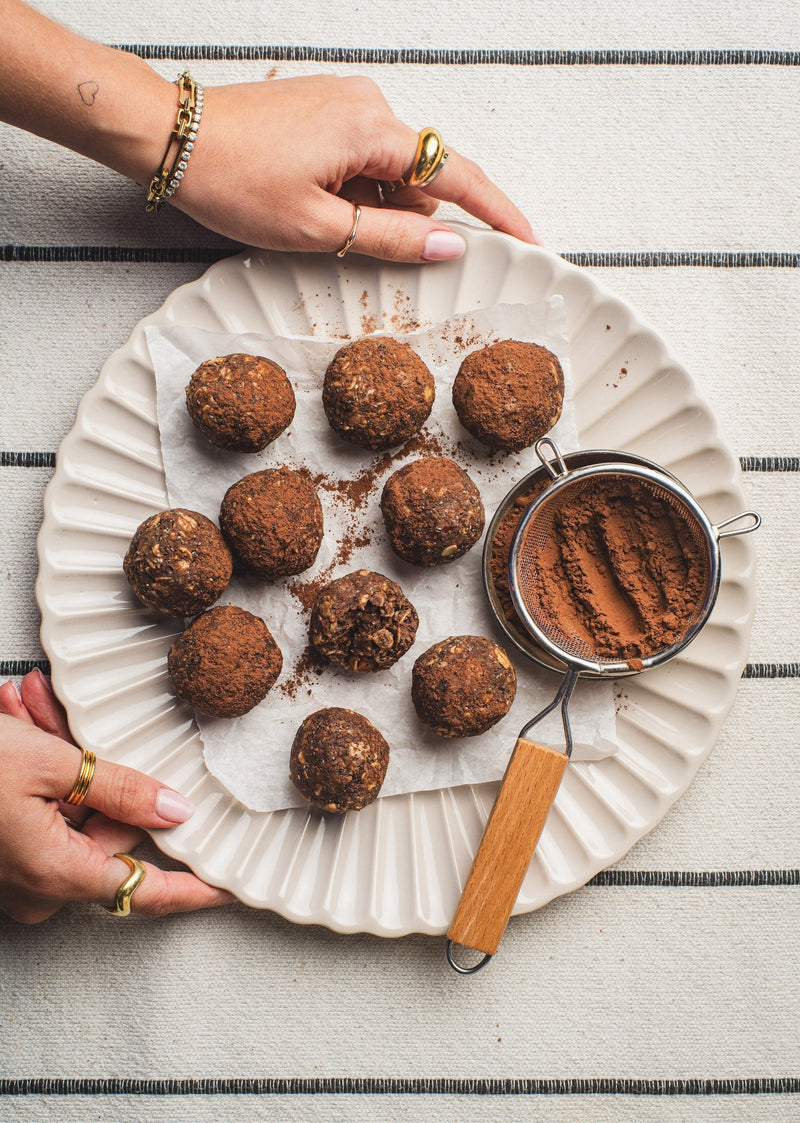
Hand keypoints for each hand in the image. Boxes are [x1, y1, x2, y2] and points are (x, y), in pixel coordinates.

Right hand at [0, 670, 234, 922]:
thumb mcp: (50, 766)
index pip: (146, 893)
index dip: (194, 890)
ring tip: (26, 710)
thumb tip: (178, 811)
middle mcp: (37, 887)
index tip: (232, 888)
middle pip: (104, 832)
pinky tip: (19, 721)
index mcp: (57, 875)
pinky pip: (41, 814)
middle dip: (96, 772)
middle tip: (55, 715)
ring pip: (69, 812)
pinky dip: (39, 771)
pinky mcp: (1, 853)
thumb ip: (123, 790)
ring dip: (59, 760)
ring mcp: (15, 874)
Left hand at [173, 75, 536, 261]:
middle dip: (406, 221)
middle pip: (420, 177)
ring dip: (372, 210)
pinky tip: (314, 208)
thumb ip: (391, 238)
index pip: (458, 175)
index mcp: (373, 129)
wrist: (170, 136)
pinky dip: (353, 192)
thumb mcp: (317, 227)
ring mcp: (345, 103)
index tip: (527, 239)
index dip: (497, 213)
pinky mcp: (324, 110)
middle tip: (361, 253)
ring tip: (316, 226)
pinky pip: (361, 158)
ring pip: (388, 173)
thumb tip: (448, 245)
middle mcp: (368, 104)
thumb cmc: (232, 177)